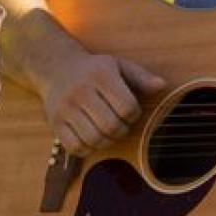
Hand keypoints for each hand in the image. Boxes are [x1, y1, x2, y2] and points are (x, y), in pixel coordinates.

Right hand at [35, 43, 166, 155]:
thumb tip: (161, 86)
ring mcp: (65, 108)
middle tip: (121, 125)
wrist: (57, 68)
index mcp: (100, 75)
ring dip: (107, 141)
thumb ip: (141, 77)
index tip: (131, 112)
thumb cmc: (95, 70)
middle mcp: (80, 91)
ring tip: (108, 132)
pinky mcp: (55, 122)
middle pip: (111, 126)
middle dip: (122, 130)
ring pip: (93, 139)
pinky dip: (88, 148)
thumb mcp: (119, 66)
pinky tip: (92, 138)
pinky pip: (75, 147)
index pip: (127, 107)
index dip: (135, 115)